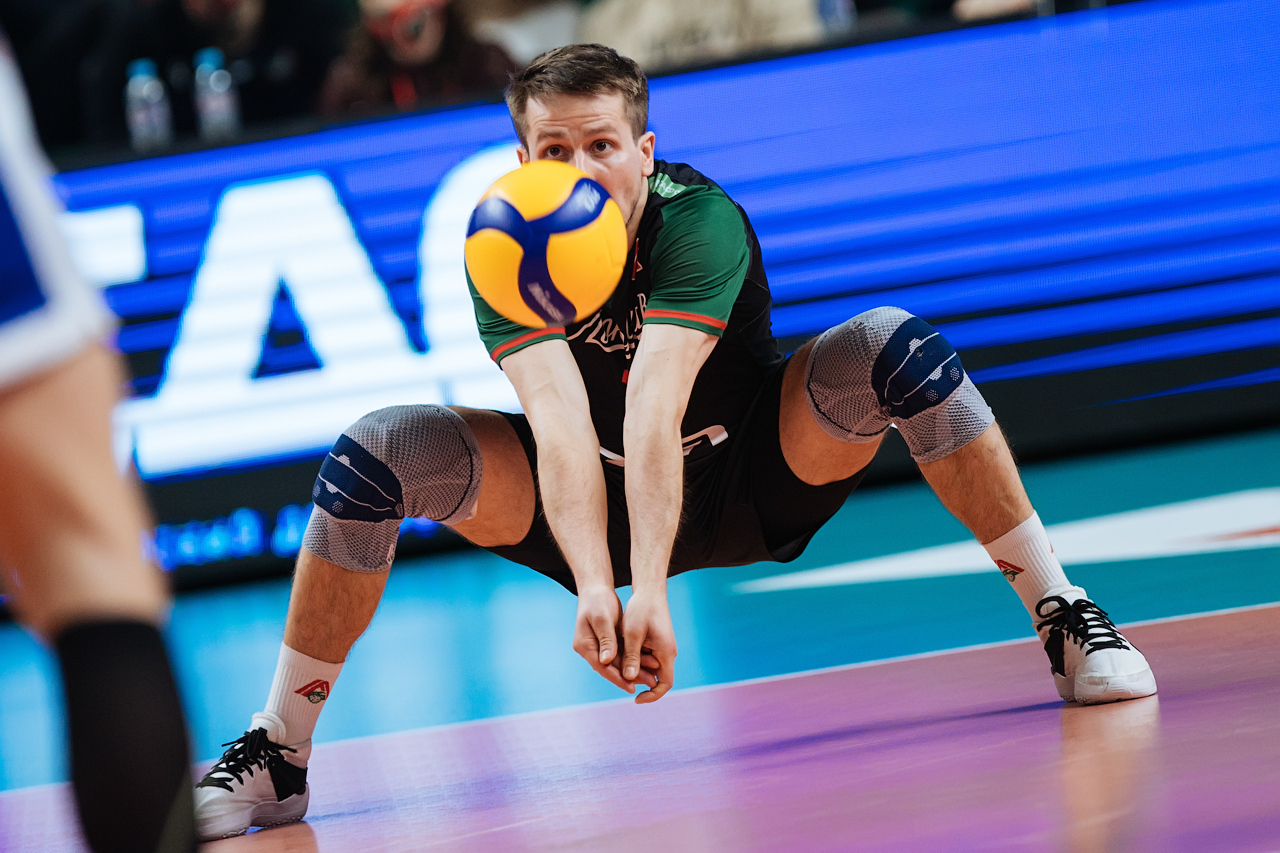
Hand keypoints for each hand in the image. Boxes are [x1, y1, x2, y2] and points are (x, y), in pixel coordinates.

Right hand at [572, 585, 658, 693]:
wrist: (595, 587)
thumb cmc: (598, 600)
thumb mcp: (603, 619)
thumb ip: (606, 640)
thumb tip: (606, 661)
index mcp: (584, 645)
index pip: (602, 667)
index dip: (617, 678)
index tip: (631, 687)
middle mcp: (589, 649)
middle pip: (610, 668)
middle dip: (629, 676)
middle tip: (648, 683)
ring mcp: (597, 645)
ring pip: (617, 662)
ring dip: (633, 669)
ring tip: (652, 677)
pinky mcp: (607, 641)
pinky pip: (620, 654)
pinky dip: (633, 659)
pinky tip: (647, 663)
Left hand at [620, 588, 676, 703]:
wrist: (649, 590)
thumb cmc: (641, 609)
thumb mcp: (633, 633)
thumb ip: (631, 657)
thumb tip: (629, 678)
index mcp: (666, 652)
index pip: (665, 684)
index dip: (652, 695)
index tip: (636, 699)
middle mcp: (668, 652)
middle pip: (656, 677)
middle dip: (639, 683)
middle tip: (619, 683)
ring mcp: (663, 647)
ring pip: (650, 668)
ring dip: (635, 671)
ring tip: (616, 669)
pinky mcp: (657, 642)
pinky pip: (647, 658)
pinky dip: (635, 661)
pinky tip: (620, 657)